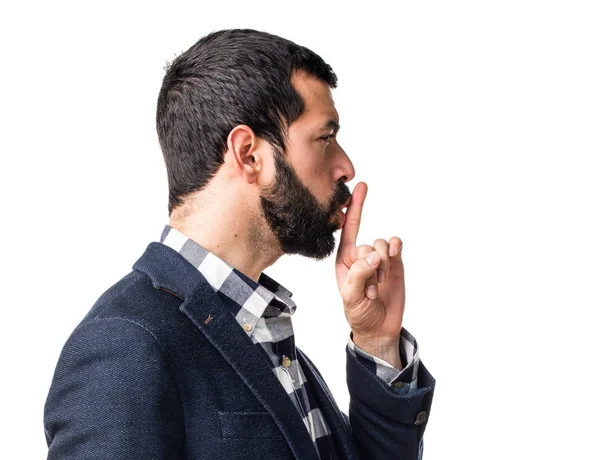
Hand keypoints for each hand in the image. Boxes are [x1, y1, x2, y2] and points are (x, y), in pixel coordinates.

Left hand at [335, 182, 405, 342]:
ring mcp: (378, 258)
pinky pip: (396, 245)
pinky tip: (394, 260)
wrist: (379, 326)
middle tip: (370, 288)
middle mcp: (360, 255)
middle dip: (372, 266)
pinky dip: (396, 250)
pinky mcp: (395, 262)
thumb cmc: (358, 312)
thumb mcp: (350, 296)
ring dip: (384, 266)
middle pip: (368, 242)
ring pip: (383, 245)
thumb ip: (359, 274)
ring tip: (380, 285)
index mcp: (344, 260)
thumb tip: (373, 255)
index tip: (359, 187)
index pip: (347, 228)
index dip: (354, 207)